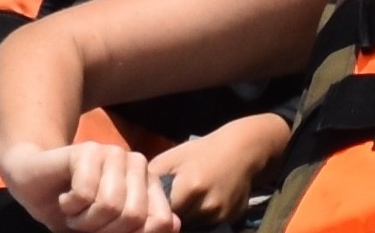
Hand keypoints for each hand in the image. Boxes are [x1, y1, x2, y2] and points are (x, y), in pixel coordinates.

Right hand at [4, 142, 179, 232]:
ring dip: (83, 219)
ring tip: (74, 209)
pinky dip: (69, 206)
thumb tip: (173, 225)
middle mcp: (137, 165)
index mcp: (149, 184)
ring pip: (110, 206)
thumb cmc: (72, 209)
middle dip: (100, 229)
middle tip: (83, 220)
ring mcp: (114, 154)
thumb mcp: (107, 228)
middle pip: (133, 217)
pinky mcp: (88, 150)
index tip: (106, 231)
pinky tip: (64, 197)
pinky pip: (85, 194)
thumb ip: (140, 227)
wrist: (33, 181)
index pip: (160, 221)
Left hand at [150, 114, 289, 226]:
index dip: (151, 214)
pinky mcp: (231, 219)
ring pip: (191, 227)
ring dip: (183, 221)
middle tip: (162, 211)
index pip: (160, 215)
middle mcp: (206, 206)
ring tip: (181, 207)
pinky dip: (200, 220)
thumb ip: (150, 180)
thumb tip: (130, 198)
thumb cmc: (202, 151)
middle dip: (167, 219)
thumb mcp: (171, 158)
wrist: (244, 150)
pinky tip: (199, 206)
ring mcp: (221, 215)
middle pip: (176, 224)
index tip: (146, 212)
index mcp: (189, 188)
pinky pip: (208, 226)